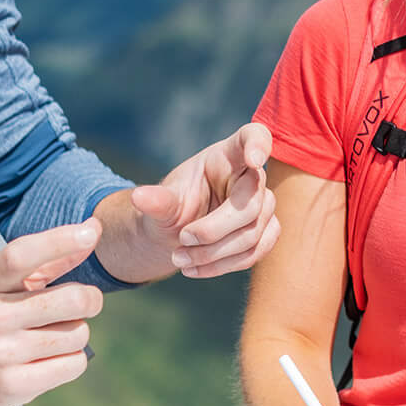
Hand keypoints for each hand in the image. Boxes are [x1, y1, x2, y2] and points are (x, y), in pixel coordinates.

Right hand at [0, 218, 102, 405]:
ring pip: (78, 334)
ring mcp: (0, 354)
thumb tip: (92, 229)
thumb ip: (47, 261)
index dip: (59, 240)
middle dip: (89, 299)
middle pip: (71, 300)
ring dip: (76, 332)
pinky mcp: (13, 386)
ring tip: (53, 334)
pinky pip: (74, 364)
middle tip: (83, 302)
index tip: (89, 233)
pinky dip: (72, 359)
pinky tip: (50, 357)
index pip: (21, 255)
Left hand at [116, 122, 280, 281]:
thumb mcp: (160, 204)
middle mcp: (250, 176)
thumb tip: (139, 196)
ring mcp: (263, 204)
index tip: (254, 160)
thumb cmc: (171, 209)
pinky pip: (258, 251)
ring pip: (254, 233)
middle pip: (250, 204)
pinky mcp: (267, 230)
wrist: (176, 235)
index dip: (260, 145)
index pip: (253, 136)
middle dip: (213, 230)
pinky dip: (225, 265)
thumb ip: (157, 200)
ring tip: (180, 259)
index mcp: (226, 156)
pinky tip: (197, 269)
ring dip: (214, 254)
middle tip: (181, 240)